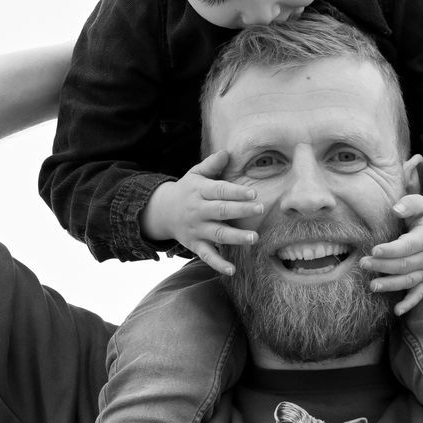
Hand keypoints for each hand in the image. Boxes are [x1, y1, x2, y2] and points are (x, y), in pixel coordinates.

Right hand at [140, 151, 264, 275]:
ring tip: (254, 238)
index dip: (236, 192)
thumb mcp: (195, 174)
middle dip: (240, 210)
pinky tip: (232, 270)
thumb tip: (228, 152)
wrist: (162, 212)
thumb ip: (212, 165)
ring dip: (236, 237)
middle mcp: (198, 211)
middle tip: (260, 209)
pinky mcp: (194, 245)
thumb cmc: (187, 190)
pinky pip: (207, 256)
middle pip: (220, 211)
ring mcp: (196, 230)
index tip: (253, 193)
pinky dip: (218, 264)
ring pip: (217, 234)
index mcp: (200, 191)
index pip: (219, 191)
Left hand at [360, 194, 422, 314]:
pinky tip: (397, 311)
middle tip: (363, 264)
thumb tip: (395, 209)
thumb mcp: (421, 205)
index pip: (407, 246)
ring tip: (372, 286)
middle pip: (404, 265)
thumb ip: (409, 204)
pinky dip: (409, 304)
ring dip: (390, 285)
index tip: (374, 250)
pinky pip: (418, 295)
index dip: (391, 250)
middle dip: (383, 266)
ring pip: (408, 281)